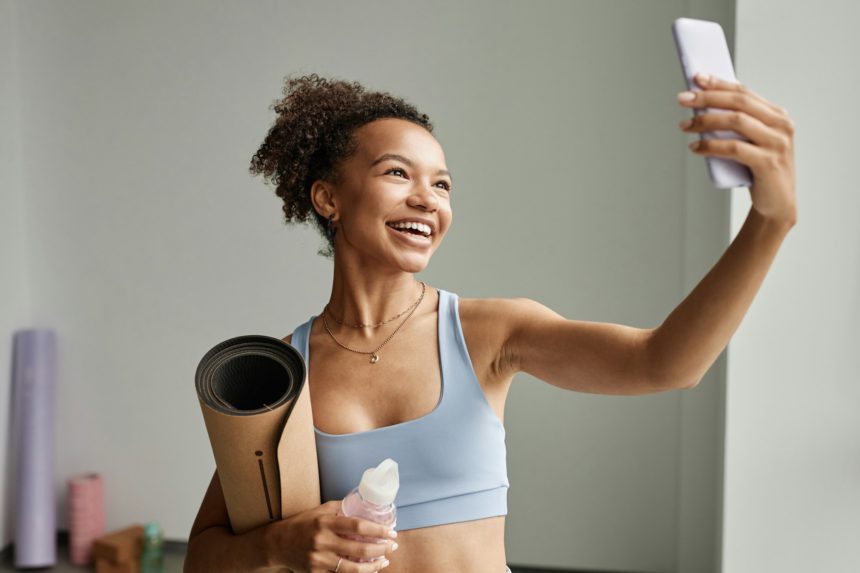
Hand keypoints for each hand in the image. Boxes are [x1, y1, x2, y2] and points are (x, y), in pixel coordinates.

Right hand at [265, 500, 397, 571]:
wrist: (277, 544)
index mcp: (325, 522)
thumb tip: (363, 503)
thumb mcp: (319, 511)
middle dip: (381, 549)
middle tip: (392, 546)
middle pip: (359, 549)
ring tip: (384, 561)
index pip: (357, 526)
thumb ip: (340, 508)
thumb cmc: (301, 524)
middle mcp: (322, 542)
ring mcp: (318, 560)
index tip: (391, 531)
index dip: (378, 530)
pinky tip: (367, 570)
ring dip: (373, 566)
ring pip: (352, 569)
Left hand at [678, 72, 796, 225]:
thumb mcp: (751, 142)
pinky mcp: (768, 163)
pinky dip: (711, 147)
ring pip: (736, 122)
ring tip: (684, 125)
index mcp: (777, 115)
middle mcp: (781, 125)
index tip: (696, 78)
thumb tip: (702, 107)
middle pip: (739, 103)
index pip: (744, 93)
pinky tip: (694, 148)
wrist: (776, 204)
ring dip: (705, 121)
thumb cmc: (758, 170)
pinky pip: (734, 149)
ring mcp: (777, 143)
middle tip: (682, 98)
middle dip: (708, 98)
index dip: (719, 84)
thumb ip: (738, 124)